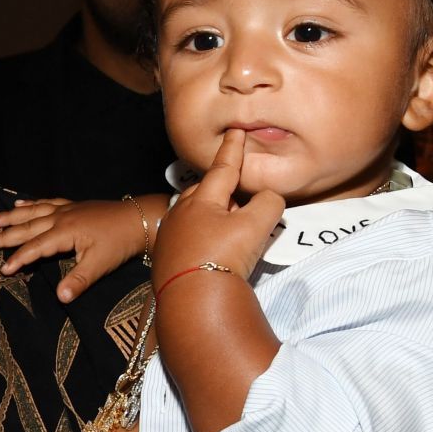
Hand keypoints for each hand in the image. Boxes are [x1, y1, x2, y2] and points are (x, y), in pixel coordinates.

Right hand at [0, 195, 157, 302]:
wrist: (141, 218)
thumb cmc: (120, 243)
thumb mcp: (100, 265)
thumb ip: (78, 280)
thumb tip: (60, 297)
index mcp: (65, 232)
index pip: (35, 248)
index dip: (18, 259)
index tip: (3, 270)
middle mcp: (61, 218)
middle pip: (27, 227)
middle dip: (4, 235)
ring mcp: (66, 210)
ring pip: (32, 213)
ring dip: (11, 216)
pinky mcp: (73, 206)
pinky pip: (46, 203)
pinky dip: (31, 204)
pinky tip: (20, 204)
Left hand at [150, 131, 283, 285]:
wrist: (191, 300)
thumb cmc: (223, 257)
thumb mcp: (256, 226)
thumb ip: (268, 203)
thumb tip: (267, 199)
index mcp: (201, 199)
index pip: (222, 168)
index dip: (233, 150)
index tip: (235, 131)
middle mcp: (180, 213)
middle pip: (204, 192)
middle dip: (221, 190)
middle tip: (239, 197)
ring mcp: (169, 236)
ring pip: (194, 215)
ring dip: (211, 215)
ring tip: (228, 228)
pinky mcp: (165, 259)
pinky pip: (186, 237)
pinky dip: (201, 236)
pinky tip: (210, 251)